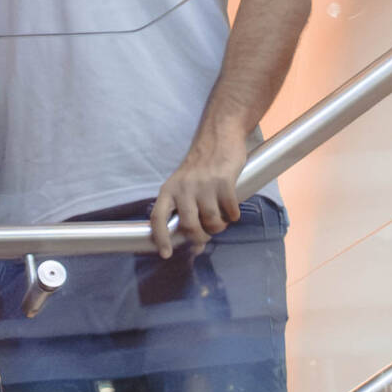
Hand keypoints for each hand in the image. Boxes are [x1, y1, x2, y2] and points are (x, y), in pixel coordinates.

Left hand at [150, 122, 249, 256]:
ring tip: (221, 220)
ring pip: (212, 220)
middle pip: (190, 225)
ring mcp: (204, 185)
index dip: (160, 238)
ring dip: (219, 226)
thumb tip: (196, 244)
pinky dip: (233, 215)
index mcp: (168, 190)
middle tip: (207, 235)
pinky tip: (232, 211)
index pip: (158, 218)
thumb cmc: (201, 167)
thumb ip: (186, 210)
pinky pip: (230, 210)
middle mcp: (183, 188)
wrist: (218, 137)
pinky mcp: (224, 181)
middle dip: (200, 237)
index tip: (166, 254)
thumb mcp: (183, 185)